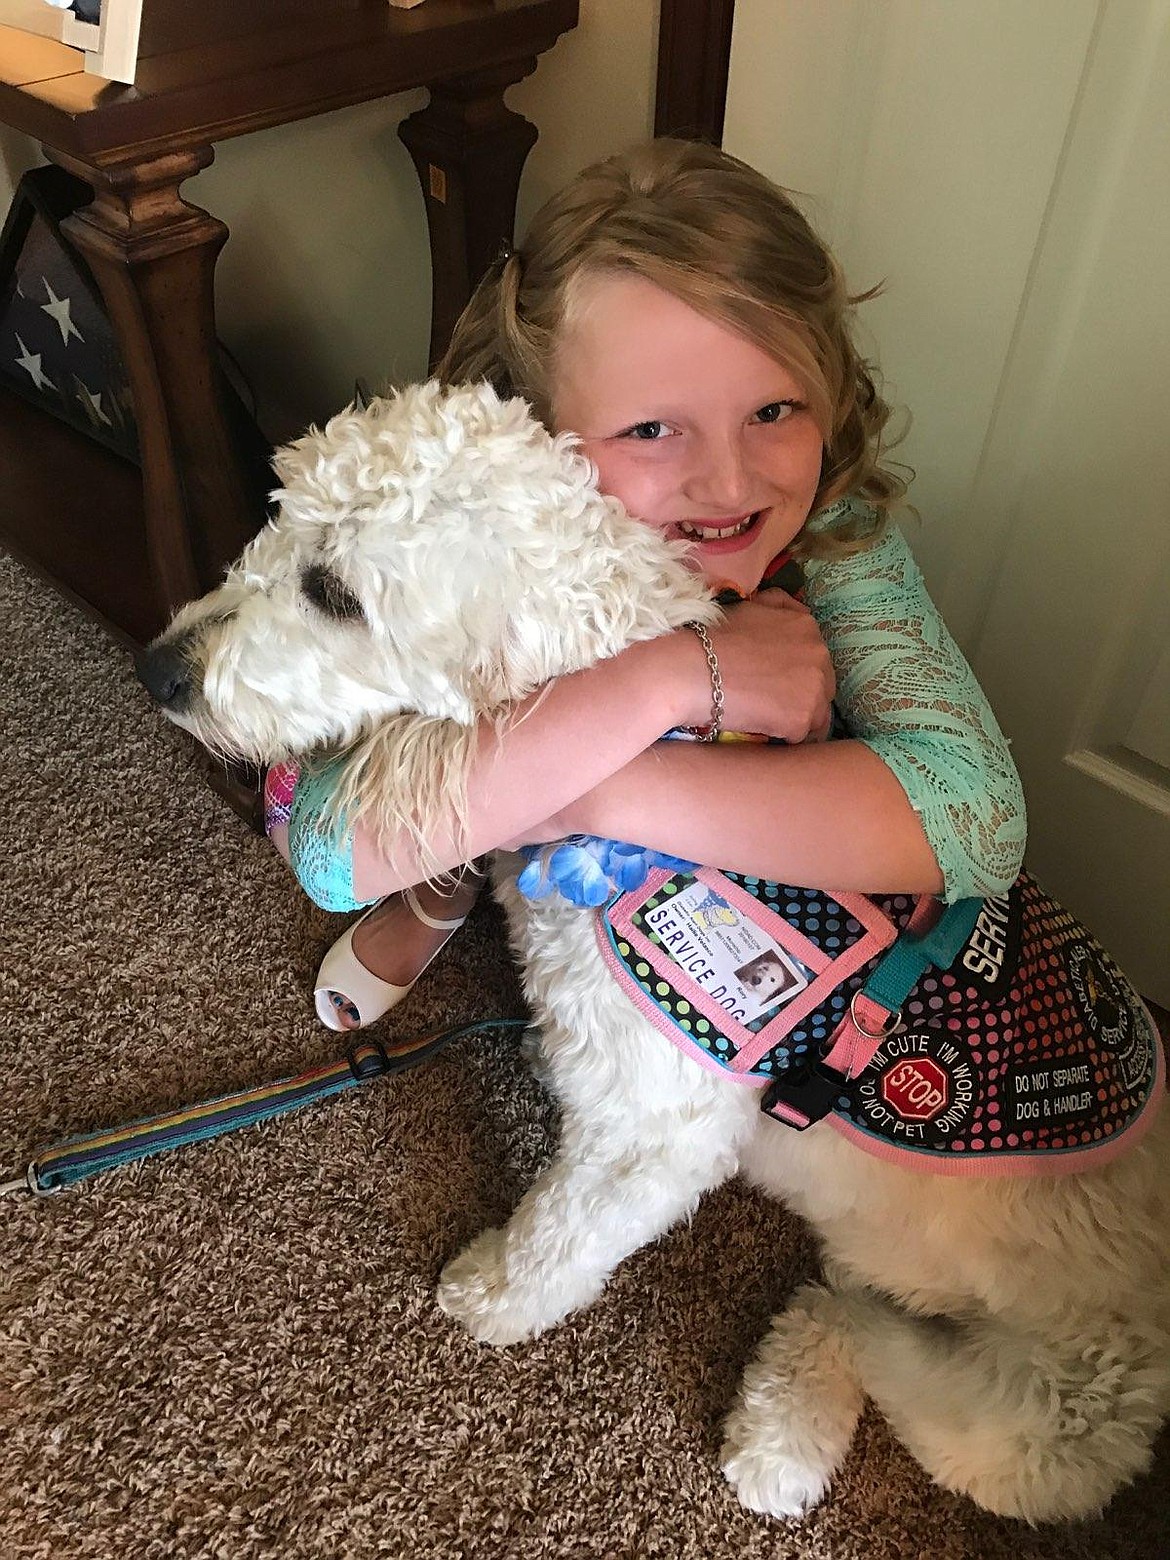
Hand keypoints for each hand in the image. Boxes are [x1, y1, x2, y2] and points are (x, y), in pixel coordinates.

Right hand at [678, 595, 834, 743]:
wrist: (691, 670)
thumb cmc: (712, 638)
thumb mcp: (751, 606)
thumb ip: (779, 606)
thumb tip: (793, 609)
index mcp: (807, 626)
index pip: (815, 658)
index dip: (795, 673)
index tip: (775, 682)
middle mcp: (820, 654)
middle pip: (822, 686)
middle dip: (800, 696)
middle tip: (769, 704)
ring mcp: (814, 688)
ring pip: (816, 714)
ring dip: (795, 718)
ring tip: (765, 720)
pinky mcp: (802, 718)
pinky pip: (801, 736)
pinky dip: (783, 736)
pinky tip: (761, 730)